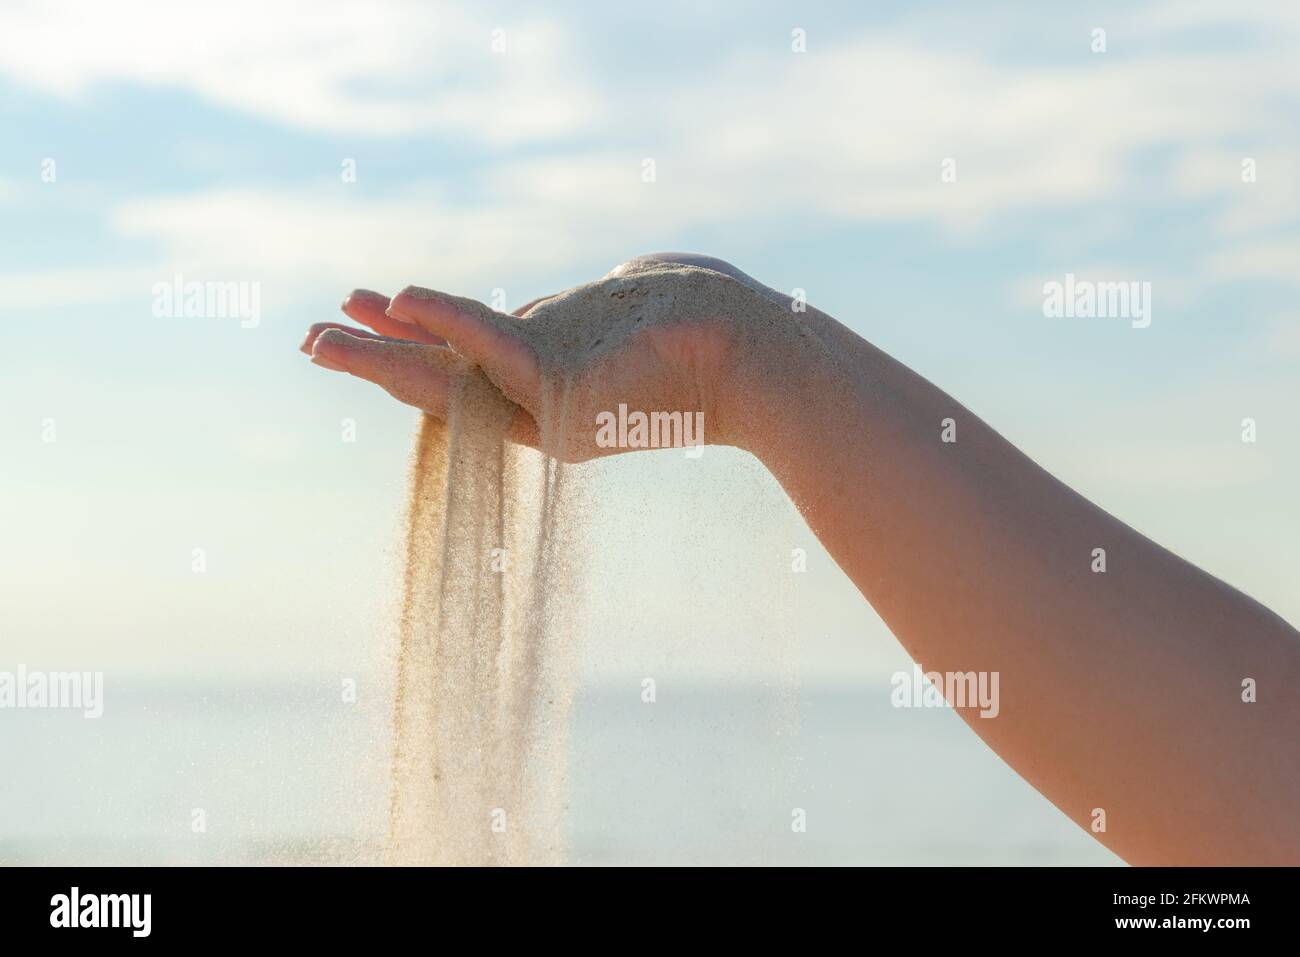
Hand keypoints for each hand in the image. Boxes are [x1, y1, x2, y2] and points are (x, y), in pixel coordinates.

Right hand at [301, 253, 783, 461]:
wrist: (756, 357)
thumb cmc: (702, 325)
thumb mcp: (633, 306)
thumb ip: (598, 308)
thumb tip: (611, 283)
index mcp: (547, 384)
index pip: (467, 366)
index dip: (416, 344)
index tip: (374, 311)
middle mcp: (537, 403)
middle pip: (441, 382)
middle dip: (375, 360)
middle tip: (309, 343)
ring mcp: (548, 400)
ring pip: (449, 373)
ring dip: (378, 351)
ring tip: (313, 340)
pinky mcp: (566, 385)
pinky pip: (495, 344)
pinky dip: (446, 321)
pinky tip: (396, 300)